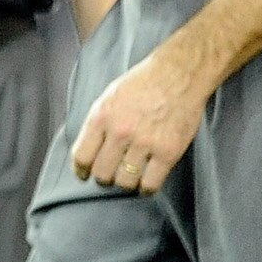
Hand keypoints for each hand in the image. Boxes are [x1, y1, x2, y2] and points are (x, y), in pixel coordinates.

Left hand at [68, 46, 209, 192]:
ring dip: (125, 182)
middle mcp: (121, 131)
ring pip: (125, 181)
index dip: (81, 170)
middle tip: (111, 174)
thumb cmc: (144, 82)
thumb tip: (87, 151)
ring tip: (129, 175)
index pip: (82, 157)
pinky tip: (145, 181)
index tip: (85, 174)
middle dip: (104, 177)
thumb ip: (98, 123)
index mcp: (102, 116)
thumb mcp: (110, 96)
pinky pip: (150, 184)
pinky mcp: (168, 152)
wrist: (180, 73)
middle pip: (102, 173)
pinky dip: (145, 188)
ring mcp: (145, 143)